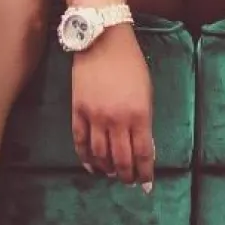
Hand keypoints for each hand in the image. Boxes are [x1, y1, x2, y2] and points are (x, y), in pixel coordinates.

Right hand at [72, 25, 154, 191]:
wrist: (102, 40)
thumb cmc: (131, 63)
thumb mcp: (146, 92)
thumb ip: (144, 120)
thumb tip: (143, 146)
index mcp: (139, 115)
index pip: (143, 153)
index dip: (145, 172)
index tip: (147, 184)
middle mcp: (116, 120)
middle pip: (121, 159)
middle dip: (127, 175)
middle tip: (130, 182)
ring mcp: (94, 116)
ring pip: (99, 154)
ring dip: (107, 169)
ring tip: (113, 175)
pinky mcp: (77, 111)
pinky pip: (80, 141)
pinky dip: (86, 158)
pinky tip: (92, 166)